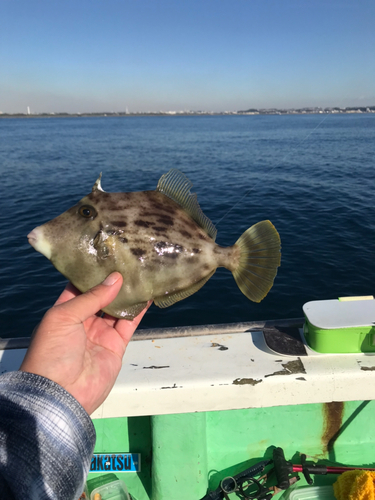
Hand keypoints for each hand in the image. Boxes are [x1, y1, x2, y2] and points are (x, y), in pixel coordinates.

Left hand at [20, 272, 149, 414]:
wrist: (61, 394)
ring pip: (117, 308)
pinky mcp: (116, 345)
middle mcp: (83, 320)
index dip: (92, 272)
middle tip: (128, 261)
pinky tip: (147, 294)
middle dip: (113, 281)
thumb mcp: (64, 317)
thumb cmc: (53, 352)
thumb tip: (116, 278)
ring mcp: (100, 333)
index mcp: (65, 311)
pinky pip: (129, 324)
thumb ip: (91, 297)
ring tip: (141, 273)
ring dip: (128, 293)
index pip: (79, 287)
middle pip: (101, 296)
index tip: (107, 255)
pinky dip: (139, 310)